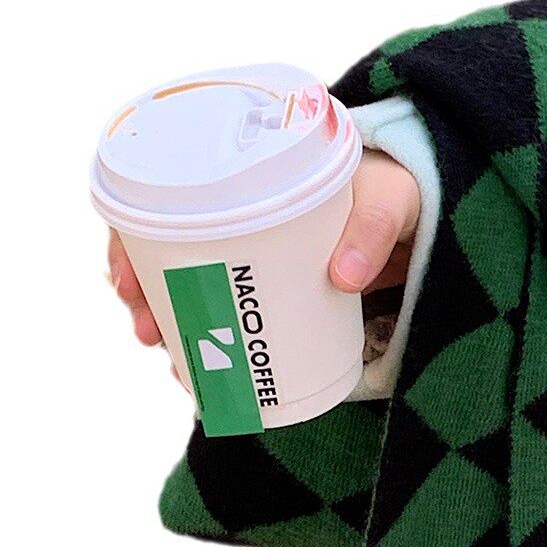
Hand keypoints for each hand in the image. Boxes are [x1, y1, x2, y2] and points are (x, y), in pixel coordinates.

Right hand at [106, 149, 420, 347]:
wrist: (421, 219)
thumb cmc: (397, 194)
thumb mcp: (391, 199)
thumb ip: (375, 226)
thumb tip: (345, 276)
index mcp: (245, 169)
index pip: (160, 193)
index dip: (130, 234)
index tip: (126, 277)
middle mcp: (235, 211)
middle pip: (162, 247)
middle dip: (142, 292)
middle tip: (146, 330)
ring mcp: (250, 253)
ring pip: (188, 287)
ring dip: (170, 325)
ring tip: (172, 362)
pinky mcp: (270, 290)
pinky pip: (225, 315)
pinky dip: (208, 344)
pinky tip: (199, 376)